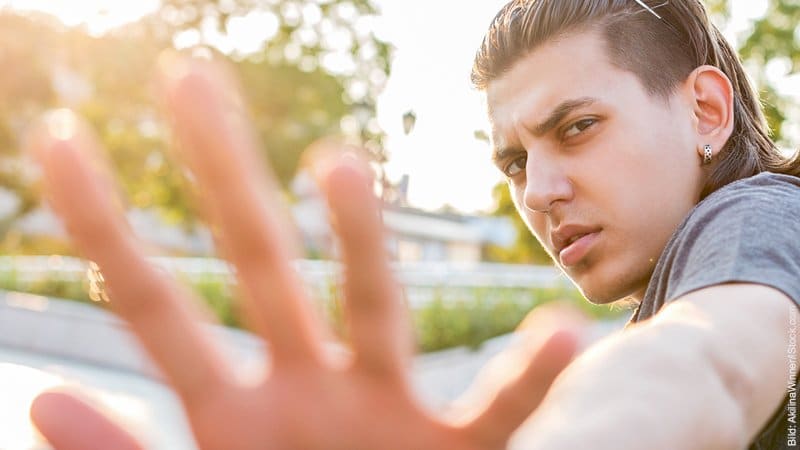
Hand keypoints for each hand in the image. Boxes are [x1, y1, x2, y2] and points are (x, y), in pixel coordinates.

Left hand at [25, 53, 576, 449]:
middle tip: (188, 78)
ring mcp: (384, 414)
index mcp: (235, 411)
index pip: (155, 306)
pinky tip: (558, 337)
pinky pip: (501, 415)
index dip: (103, 228)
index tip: (59, 144)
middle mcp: (308, 390)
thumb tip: (42, 399)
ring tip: (335, 166)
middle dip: (220, 171)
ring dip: (358, 240)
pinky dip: (528, 380)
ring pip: (375, 311)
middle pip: (259, 262)